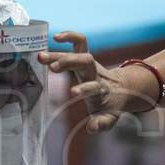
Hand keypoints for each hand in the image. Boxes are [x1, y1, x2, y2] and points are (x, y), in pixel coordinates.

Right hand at [38, 32, 156, 133]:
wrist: (123, 88)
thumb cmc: (112, 105)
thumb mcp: (110, 118)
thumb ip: (102, 123)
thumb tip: (92, 128)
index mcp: (101, 90)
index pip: (94, 88)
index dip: (85, 89)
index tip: (72, 93)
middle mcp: (96, 74)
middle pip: (86, 61)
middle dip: (69, 62)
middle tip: (52, 68)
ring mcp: (91, 64)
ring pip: (78, 52)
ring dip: (60, 53)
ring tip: (40, 57)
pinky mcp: (85, 56)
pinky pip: (79, 42)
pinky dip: (69, 36)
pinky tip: (55, 38)